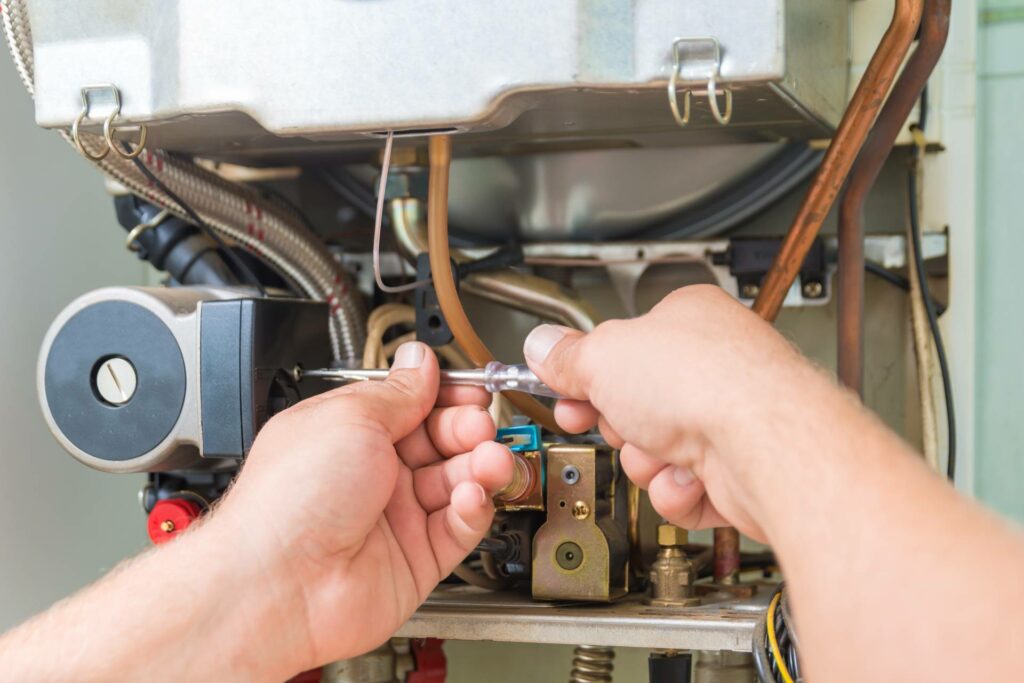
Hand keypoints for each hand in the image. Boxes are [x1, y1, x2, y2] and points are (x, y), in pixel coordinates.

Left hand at [214, 342, 513, 670]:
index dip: (448, 396)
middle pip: (443, 442)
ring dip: (481, 467)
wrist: (277, 585)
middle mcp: (373, 474)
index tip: (473, 390)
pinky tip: (471, 495)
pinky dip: (473, 509)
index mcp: (350, 432)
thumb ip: (399, 391)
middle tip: (480, 426)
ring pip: (458, 483)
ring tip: (489, 461)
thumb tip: (420, 360)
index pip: (414, 405)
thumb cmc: (289, 501)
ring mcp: (396, 517)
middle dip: (469, 429)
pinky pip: (460, 528)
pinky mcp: (416, 560)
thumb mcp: (351, 417)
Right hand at [523, 285, 812, 542]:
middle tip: (614, 420)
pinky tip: (690, 477)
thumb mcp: (604, 356)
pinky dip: (677, 491)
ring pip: (653, 452)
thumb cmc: (707, 383)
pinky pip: (681, 489)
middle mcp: (713, 366)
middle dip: (618, 423)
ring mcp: (729, 419)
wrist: (766, 447)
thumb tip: (541, 345)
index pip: (621, 346)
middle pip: (633, 403)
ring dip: (646, 460)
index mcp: (686, 319)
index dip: (585, 371)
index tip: (563, 387)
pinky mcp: (738, 471)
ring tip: (663, 449)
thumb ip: (566, 356)